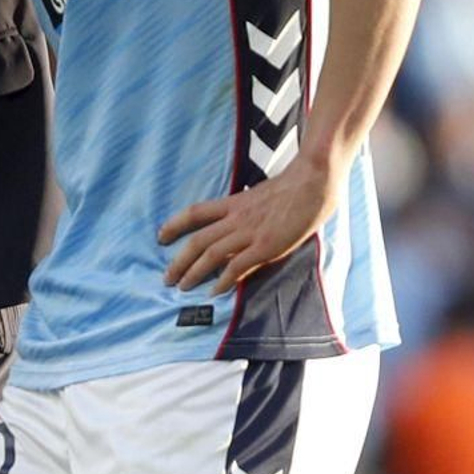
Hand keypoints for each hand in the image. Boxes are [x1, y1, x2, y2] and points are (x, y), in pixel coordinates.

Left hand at [159, 156, 340, 293]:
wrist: (313, 182)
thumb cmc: (292, 188)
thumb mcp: (259, 196)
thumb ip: (245, 211)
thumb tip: (235, 226)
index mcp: (234, 203)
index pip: (195, 212)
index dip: (175, 224)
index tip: (161, 236)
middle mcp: (236, 217)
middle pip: (198, 239)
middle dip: (179, 260)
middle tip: (167, 278)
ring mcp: (250, 232)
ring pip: (212, 253)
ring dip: (194, 272)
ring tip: (183, 287)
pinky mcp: (266, 246)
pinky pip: (238, 265)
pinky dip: (224, 280)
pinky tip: (215, 292)